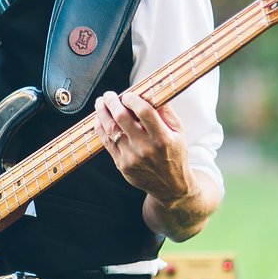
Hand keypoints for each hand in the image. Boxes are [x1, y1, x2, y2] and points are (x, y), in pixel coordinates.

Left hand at [94, 89, 219, 239]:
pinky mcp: (122, 165)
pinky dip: (100, 128)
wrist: (171, 186)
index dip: (132, 99)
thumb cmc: (175, 154)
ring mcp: (132, 157)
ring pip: (110, 129)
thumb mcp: (178, 132)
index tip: (128, 94)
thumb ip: (165, 112)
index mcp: (163, 138)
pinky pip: (106, 143)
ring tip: (100, 103)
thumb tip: (150, 92)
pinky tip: (99, 119)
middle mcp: (146, 148)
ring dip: (102, 113)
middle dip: (112, 102)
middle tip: (108, 95)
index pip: (144, 111)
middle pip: (122, 118)